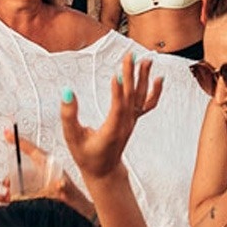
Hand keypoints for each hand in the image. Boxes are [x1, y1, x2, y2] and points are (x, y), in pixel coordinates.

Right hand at [0, 131, 93, 216]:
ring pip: (16, 180)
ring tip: (4, 194)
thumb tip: (60, 184)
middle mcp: (39, 172)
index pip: (31, 150)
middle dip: (11, 173)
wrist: (74, 209)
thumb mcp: (67, 190)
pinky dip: (6, 196)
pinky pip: (15, 192)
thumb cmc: (72, 196)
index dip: (19, 141)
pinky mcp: (31, 194)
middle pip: (20, 167)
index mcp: (47, 165)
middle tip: (6, 183)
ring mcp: (34, 183)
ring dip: (8, 186)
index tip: (7, 132)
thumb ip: (63, 186)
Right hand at [61, 54, 162, 181]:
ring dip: (144, 78)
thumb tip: (67, 93)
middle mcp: (125, 125)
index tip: (117, 75)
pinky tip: (159, 79)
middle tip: (130, 56)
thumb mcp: (72, 138)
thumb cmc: (86, 155)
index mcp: (110, 132)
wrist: (104, 170)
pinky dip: (154, 92)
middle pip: (130, 97)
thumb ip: (68, 116)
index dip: (118, 93)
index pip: (117, 109)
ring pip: (140, 98)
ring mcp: (131, 122)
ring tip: (146, 60)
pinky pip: (148, 105)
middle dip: (130, 75)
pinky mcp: (133, 119)